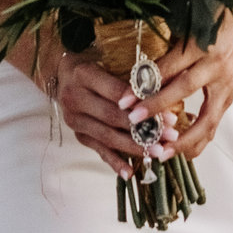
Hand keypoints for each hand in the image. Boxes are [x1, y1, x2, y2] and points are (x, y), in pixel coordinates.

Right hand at [37, 50, 183, 177]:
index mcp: (84, 74)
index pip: (116, 92)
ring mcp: (74, 119)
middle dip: (144, 129)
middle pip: (112, 117)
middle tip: (170, 136)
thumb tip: (164, 94)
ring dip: (134, 147)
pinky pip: (98, 150)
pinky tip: (129, 173)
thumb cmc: (95, 62)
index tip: (168, 115)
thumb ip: (130, 77)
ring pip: (107, 136)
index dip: (143, 104)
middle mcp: (74, 98)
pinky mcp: (78, 134)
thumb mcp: (108, 59)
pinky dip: (114, 162)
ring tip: (158, 152)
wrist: (62, 74)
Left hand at [146, 19, 232, 161]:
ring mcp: (227, 84)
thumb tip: (142, 78)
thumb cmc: (215, 19)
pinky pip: (215, 123)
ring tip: (163, 153)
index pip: (169, 67)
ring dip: (184, 139)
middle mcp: (216, 65)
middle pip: (185, 89)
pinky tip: (184, 151)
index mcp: (202, 44)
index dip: (145, 85)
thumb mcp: (189, 28)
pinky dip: (200, 139)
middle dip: (158, 107)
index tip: (124, 101)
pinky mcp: (231, 96)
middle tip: (135, 122)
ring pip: (207, 118)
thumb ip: (169, 53)